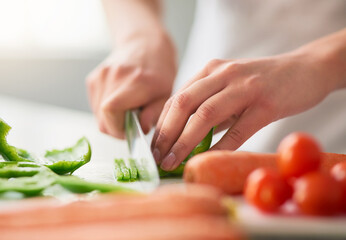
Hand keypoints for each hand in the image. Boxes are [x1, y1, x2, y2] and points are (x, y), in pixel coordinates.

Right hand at [87, 34, 175, 137]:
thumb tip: (140, 130)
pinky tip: (120, 101)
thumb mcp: (166, 95)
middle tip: (132, 123)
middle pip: (102, 119)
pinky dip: (106, 110)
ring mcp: (100, 77)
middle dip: (117, 128)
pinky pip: (95, 105)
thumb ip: (153, 114)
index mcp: (135, 82)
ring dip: (111, 120)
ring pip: (97, 115)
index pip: (110, 112)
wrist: (145, 44)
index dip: (119, 129)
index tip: (132, 131)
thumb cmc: (159, 71)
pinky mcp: (93, 79)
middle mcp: (113, 77)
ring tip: (127, 109)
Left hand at [152, 50, 340, 170]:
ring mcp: (245, 87)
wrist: (305, 69)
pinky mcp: (266, 104)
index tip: (154, 147)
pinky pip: (238, 130)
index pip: (176, 98)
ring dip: (185, 142)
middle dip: (166, 134)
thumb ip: (209, 105)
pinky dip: (219, 148)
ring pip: (205, 115)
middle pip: (184, 104)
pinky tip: (207, 161)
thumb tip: (185, 136)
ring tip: (173, 162)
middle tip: (158, 158)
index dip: (162, 124)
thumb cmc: (263, 82)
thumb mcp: (229, 87)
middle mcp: (223, 74)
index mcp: (211, 70)